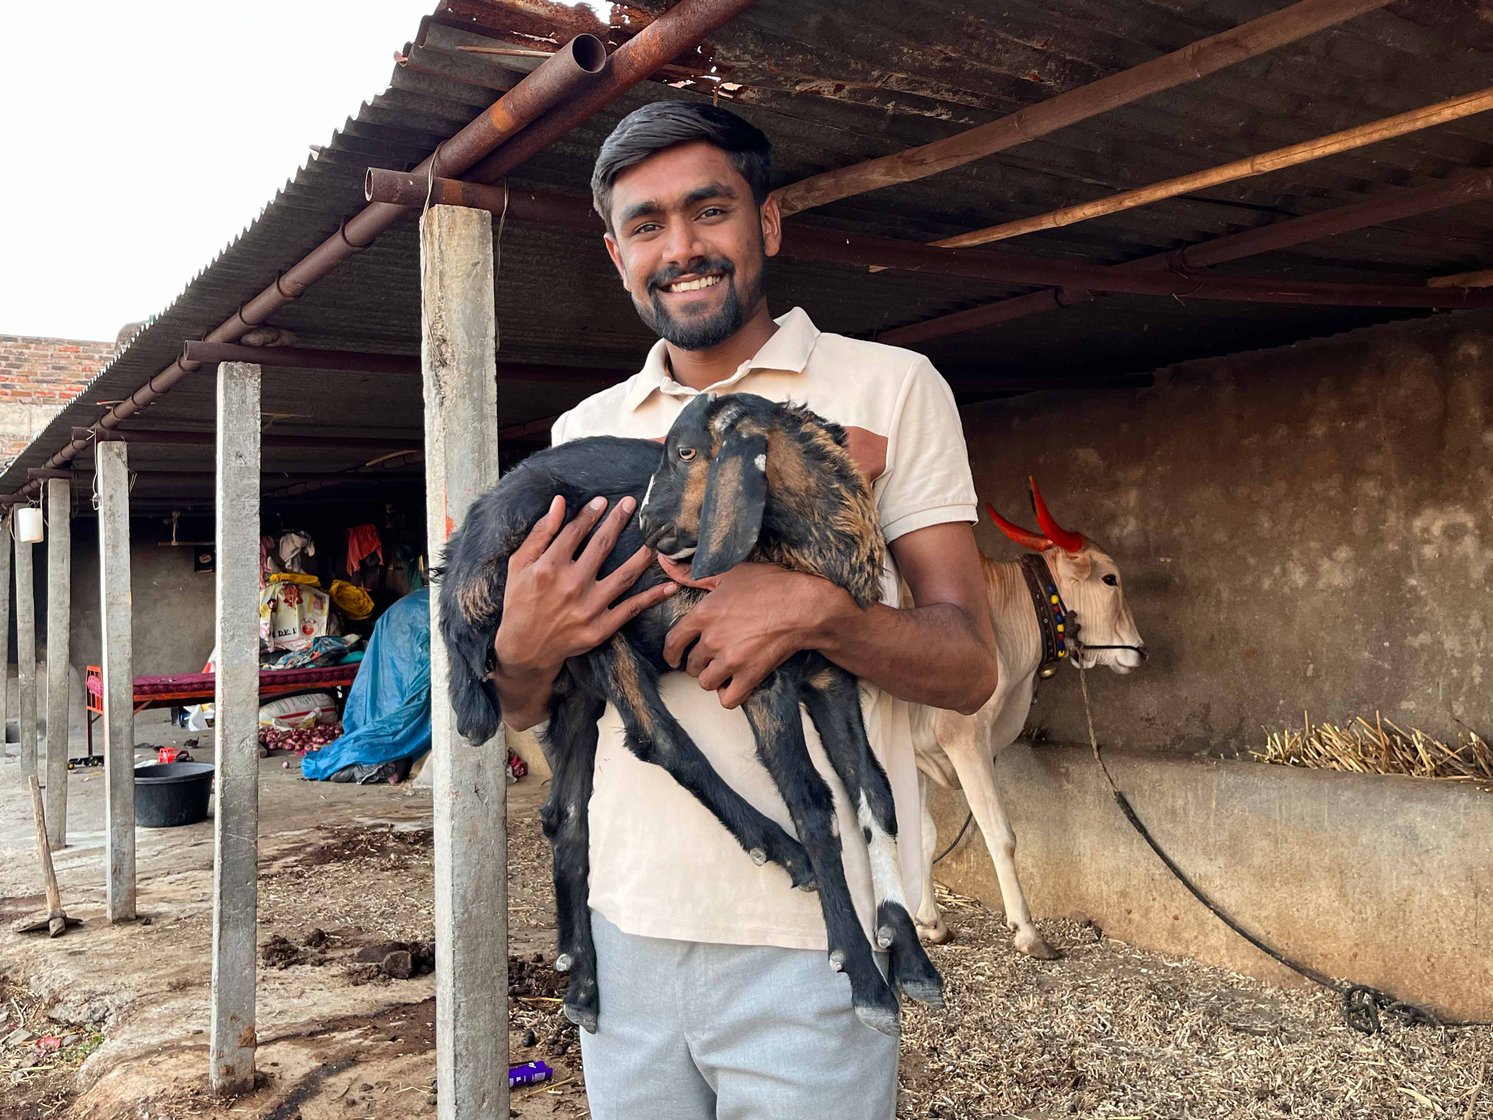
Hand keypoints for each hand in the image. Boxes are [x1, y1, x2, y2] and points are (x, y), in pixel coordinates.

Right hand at [494, 495, 676, 676]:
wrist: (524, 648)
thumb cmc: (520, 601)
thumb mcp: (520, 565)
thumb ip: (541, 532)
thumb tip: (560, 502)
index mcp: (549, 567)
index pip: (575, 532)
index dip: (591, 514)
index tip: (604, 501)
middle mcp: (571, 585)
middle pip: (602, 546)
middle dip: (618, 521)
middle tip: (631, 504)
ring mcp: (588, 608)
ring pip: (624, 575)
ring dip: (643, 556)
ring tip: (658, 541)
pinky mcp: (600, 628)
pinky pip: (632, 608)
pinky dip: (653, 597)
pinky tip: (670, 585)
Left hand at [661, 562, 849, 708]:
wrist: (803, 606)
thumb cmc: (770, 585)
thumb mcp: (730, 572)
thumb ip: (693, 574)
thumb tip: (663, 562)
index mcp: (703, 614)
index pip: (673, 642)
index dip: (671, 654)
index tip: (675, 659)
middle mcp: (712, 640)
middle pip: (691, 665)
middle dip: (699, 664)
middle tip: (711, 659)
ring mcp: (730, 660)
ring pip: (706, 683)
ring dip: (714, 679)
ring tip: (724, 671)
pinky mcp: (749, 676)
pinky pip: (727, 699)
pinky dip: (730, 695)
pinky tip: (736, 685)